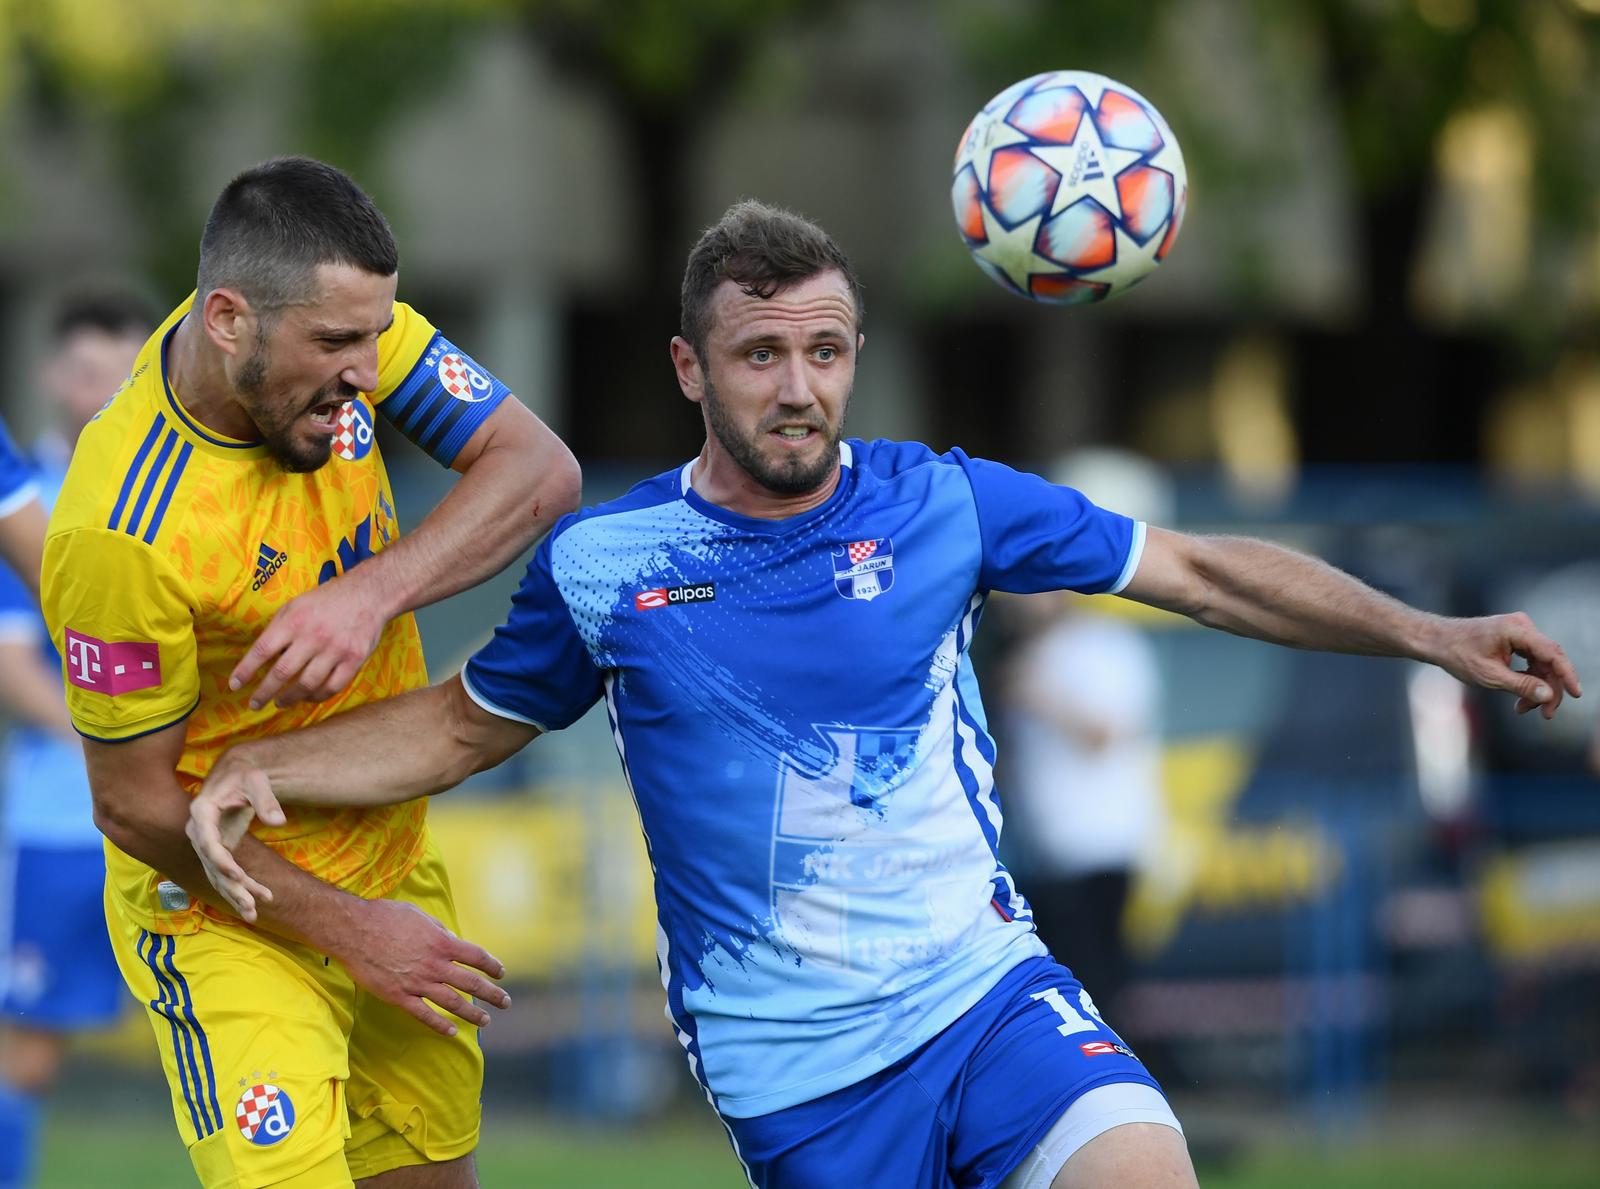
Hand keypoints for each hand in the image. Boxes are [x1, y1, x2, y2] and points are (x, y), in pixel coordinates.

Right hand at [186, 749, 287, 921]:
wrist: (236, 773)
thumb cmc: (245, 774)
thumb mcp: (257, 780)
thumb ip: (266, 800)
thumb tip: (279, 821)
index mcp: (202, 811)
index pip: (207, 841)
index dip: (221, 860)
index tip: (237, 876)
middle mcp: (198, 830)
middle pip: (211, 864)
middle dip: (231, 887)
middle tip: (251, 906)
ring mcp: (204, 843)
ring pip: (217, 875)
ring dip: (235, 895)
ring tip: (254, 914)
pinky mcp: (215, 851)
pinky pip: (225, 873)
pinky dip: (240, 888)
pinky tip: (259, 900)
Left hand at [230, 574, 388, 709]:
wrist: (368, 594)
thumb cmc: (326, 600)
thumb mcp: (295, 605)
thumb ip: (278, 629)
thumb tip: (261, 657)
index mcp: (294, 620)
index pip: (262, 650)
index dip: (245, 670)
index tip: (235, 685)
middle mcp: (313, 636)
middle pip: (282, 673)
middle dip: (264, 692)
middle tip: (254, 704)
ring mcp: (335, 649)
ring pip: (307, 685)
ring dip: (290, 698)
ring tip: (280, 702)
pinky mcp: (354, 659)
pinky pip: (332, 687)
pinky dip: (317, 696)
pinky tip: (308, 697)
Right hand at [336, 899, 511, 1035]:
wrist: (353, 931)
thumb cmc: (385, 917)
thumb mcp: (419, 916)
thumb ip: (438, 931)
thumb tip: (450, 940)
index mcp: (442, 942)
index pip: (476, 957)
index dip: (492, 965)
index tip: (501, 972)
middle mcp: (434, 965)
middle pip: (471, 983)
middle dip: (491, 993)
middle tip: (505, 1002)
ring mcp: (417, 983)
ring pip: (452, 1002)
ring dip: (472, 1013)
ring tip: (486, 1021)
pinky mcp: (398, 996)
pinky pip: (423, 1014)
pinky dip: (439, 1024)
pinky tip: (452, 1031)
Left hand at [1433, 611, 1581, 719]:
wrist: (1436, 641)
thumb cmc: (1457, 654)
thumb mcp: (1489, 675)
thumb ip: (1521, 685)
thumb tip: (1548, 695)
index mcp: (1517, 629)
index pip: (1553, 653)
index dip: (1566, 675)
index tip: (1576, 694)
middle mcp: (1522, 626)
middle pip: (1549, 661)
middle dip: (1548, 689)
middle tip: (1546, 714)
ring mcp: (1519, 631)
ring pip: (1541, 663)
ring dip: (1537, 687)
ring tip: (1524, 709)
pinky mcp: (1514, 639)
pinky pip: (1531, 660)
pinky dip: (1528, 679)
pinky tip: (1521, 699)